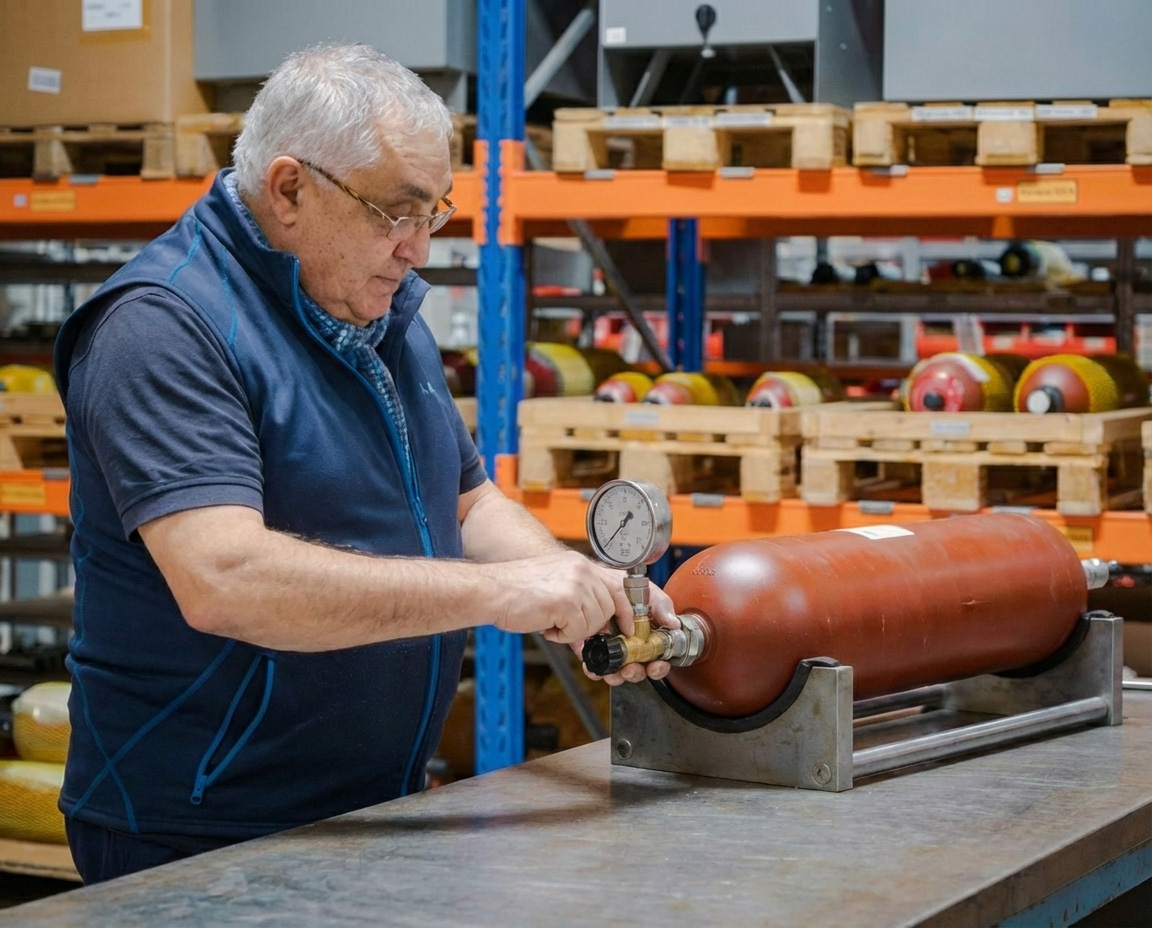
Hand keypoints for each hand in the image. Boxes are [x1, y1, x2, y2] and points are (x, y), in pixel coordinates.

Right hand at [487, 550, 626, 644]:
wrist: (490, 591)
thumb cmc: (515, 591)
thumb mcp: (555, 586)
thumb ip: (579, 602)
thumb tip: (598, 629)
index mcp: (579, 564)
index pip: (620, 584)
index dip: (629, 608)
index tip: (630, 626)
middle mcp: (581, 569)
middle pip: (610, 607)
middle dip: (594, 625)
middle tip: (569, 627)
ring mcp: (576, 584)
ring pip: (596, 621)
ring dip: (575, 630)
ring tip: (552, 622)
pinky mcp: (566, 601)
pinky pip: (579, 631)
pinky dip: (563, 636)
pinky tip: (546, 624)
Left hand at [576, 569, 680, 686]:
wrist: (597, 578)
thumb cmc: (624, 584)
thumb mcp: (647, 591)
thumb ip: (661, 606)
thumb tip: (673, 623)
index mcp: (648, 635)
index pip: (657, 658)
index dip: (658, 666)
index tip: (656, 665)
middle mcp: (631, 644)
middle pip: (638, 668)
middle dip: (636, 673)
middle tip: (632, 668)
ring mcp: (612, 647)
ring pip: (618, 671)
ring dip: (618, 676)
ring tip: (616, 669)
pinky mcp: (593, 647)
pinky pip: (595, 665)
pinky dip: (595, 669)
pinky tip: (596, 667)